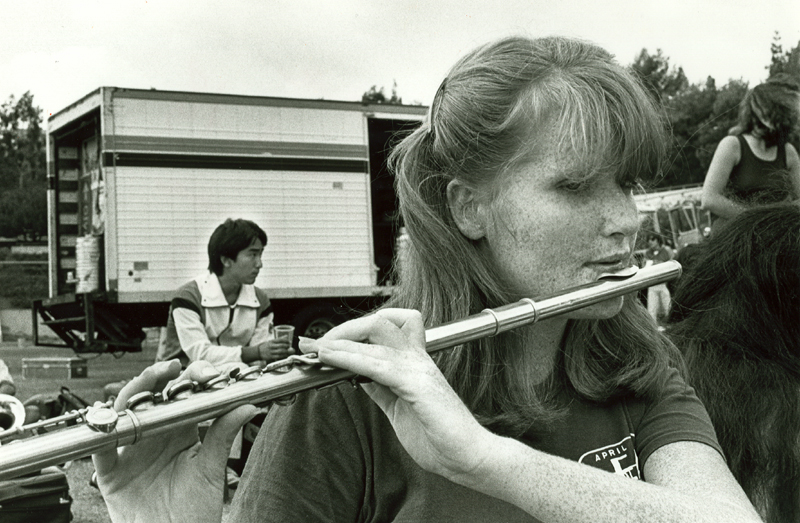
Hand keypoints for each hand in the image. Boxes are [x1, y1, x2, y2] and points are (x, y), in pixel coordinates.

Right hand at [92, 360, 257, 522]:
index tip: (205, 373)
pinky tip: (107, 418)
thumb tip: (247, 404)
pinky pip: (99, 450)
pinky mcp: (111, 472)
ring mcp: (131, 451)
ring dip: (132, 394)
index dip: (191, 379)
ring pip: (124, 412)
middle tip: (171, 368)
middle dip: (158, 376)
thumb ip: (223, 435)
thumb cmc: (195, 510)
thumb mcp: (211, 469)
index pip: (182, 395)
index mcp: (181, 431)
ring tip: (146, 384)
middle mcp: (154, 435)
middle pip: (151, 396)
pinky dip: (99, 433)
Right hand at [259, 338, 293, 362]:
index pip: (280, 340)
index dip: (286, 341)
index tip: (289, 342)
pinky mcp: (270, 357)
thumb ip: (279, 339)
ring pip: (280, 351)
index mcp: (271, 341)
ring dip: (286, 351)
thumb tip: (286, 336)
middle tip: (289, 346)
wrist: (258, 351)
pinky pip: (278, 356)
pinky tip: (285, 355)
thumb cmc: (266, 345)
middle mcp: (271, 346)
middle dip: (287, 346)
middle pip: (281, 346)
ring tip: (288, 351)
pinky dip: (283, 356)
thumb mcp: (271, 341)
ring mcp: (271, 352)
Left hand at [300, 309, 494, 482]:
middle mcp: (417, 359)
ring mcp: (418, 369)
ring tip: (315, 347)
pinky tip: (331, 359)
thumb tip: (358, 377)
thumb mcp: (398, 408)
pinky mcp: (417, 385)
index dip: (354, 332)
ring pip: (377, 335)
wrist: (467, 458)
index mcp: (414, 363)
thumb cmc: (439, 437)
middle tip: (316, 345)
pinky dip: (350, 358)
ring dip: (340, 340)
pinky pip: (378, 364)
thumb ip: (381, 388)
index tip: (326, 345)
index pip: (385, 329)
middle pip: (379, 322)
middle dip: (344, 329)